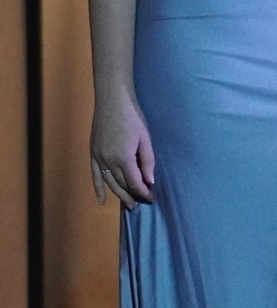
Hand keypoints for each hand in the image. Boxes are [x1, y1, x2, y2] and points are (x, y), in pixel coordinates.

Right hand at [90, 92, 155, 208]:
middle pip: (121, 184)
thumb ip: (147, 161)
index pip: (134, 182)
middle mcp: (108, 160)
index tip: (152, 198)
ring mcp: (98, 157)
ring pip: (109, 182)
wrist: (112, 101)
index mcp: (123, 157)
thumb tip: (149, 181)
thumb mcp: (145, 139)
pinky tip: (102, 200)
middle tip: (141, 204)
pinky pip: (95, 174)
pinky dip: (98, 188)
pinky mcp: (93, 153)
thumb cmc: (133, 118)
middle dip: (132, 195)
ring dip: (119, 194)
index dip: (143, 192)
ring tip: (128, 205)